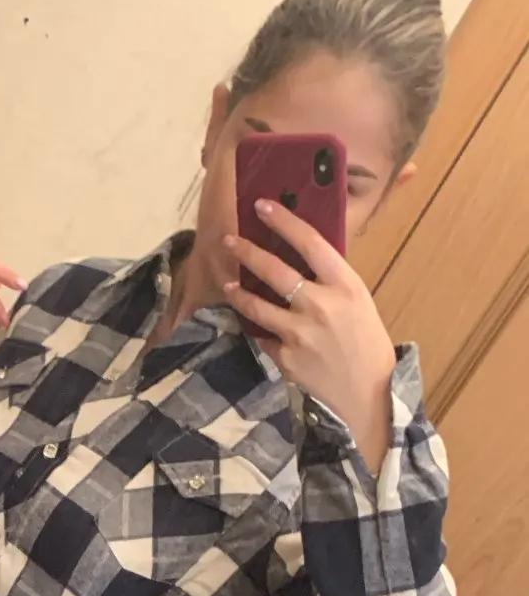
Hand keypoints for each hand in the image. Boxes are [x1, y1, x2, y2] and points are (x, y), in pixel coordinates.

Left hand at [224, 202, 395, 472]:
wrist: (366, 389)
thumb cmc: (363, 337)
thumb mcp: (357, 299)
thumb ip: (329, 277)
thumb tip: (297, 250)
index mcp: (345, 284)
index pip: (310, 242)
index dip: (284, 220)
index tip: (262, 206)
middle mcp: (322, 305)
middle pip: (275, 271)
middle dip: (248, 252)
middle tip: (230, 241)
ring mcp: (301, 333)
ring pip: (257, 306)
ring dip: (239, 293)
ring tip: (228, 284)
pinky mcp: (286, 357)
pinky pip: (262, 336)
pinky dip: (255, 328)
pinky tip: (249, 321)